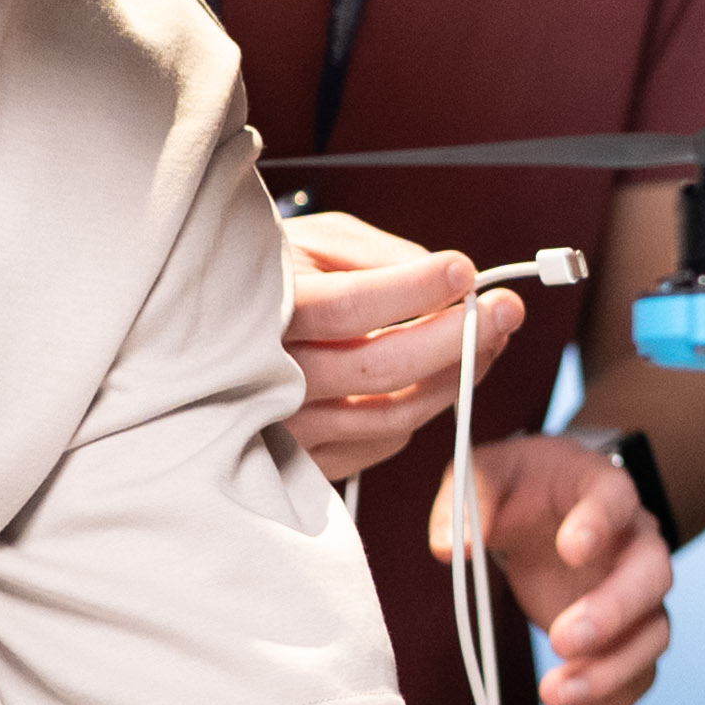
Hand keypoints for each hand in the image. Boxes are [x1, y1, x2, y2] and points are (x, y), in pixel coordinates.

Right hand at [283, 210, 519, 483]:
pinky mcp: (301, 463)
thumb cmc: (261, 280)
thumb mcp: (309, 241)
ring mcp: (283, 430)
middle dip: (456, 337)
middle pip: (380, 369)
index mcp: (265, 315)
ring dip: (454, 377)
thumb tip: (446, 280)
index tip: (464, 271)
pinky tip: (435, 375)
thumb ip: (376, 256)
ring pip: (392, 415)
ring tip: (488, 337)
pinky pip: (381, 444)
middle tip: (506, 308)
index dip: (413, 290)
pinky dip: (419, 409)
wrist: (199, 340)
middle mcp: (268, 380)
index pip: (350, 308)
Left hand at [434, 433, 675, 704]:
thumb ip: (466, 501)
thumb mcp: (485, 474)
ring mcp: (637, 591)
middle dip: (612, 612)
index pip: (615, 499)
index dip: (599, 523)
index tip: (570, 550)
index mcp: (602, 488)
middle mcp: (634, 540)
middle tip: (561, 640)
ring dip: (612, 669)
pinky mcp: (627, 633)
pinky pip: (641, 671)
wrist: (547, 505)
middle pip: (651, 575)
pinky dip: (615, 697)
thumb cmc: (520, 486)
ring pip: (653, 632)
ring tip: (554, 694)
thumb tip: (450, 550)